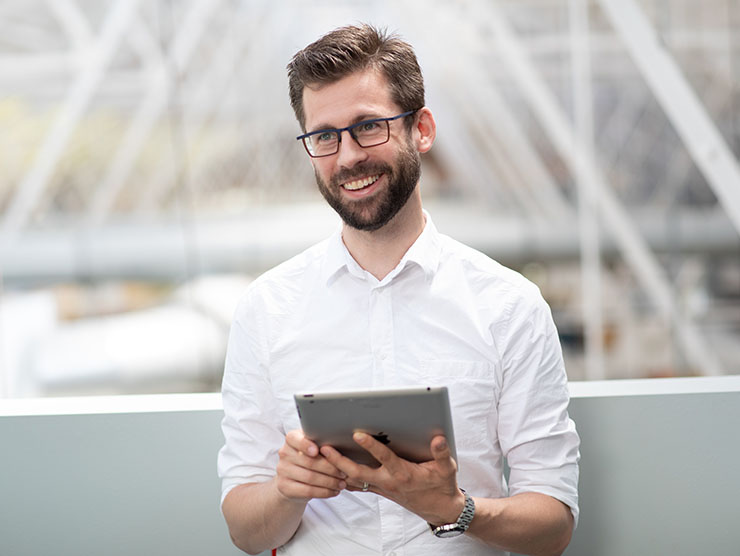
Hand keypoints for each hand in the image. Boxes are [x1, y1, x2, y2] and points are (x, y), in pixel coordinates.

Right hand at [275, 430, 346, 501]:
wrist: (293, 479)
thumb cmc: (310, 458)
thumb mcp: (314, 446)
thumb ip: (323, 442)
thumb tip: (344, 443)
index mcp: (291, 438)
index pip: (296, 439)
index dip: (307, 445)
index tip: (321, 449)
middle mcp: (284, 453)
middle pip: (309, 461)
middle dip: (330, 468)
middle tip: (344, 473)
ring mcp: (282, 470)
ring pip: (310, 477)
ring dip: (330, 482)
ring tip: (342, 483)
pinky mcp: (284, 486)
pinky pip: (307, 490)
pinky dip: (324, 492)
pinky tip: (334, 491)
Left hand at [320, 433, 464, 524]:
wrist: (439, 508)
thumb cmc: (442, 485)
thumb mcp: (447, 468)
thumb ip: (442, 453)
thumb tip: (438, 438)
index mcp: (403, 473)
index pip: (383, 457)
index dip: (371, 445)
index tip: (357, 434)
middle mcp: (388, 481)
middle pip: (358, 472)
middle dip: (339, 461)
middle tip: (324, 448)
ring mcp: (382, 487)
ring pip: (354, 479)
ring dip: (337, 468)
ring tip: (321, 455)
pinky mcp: (380, 489)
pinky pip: (357, 484)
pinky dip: (344, 477)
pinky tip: (331, 468)